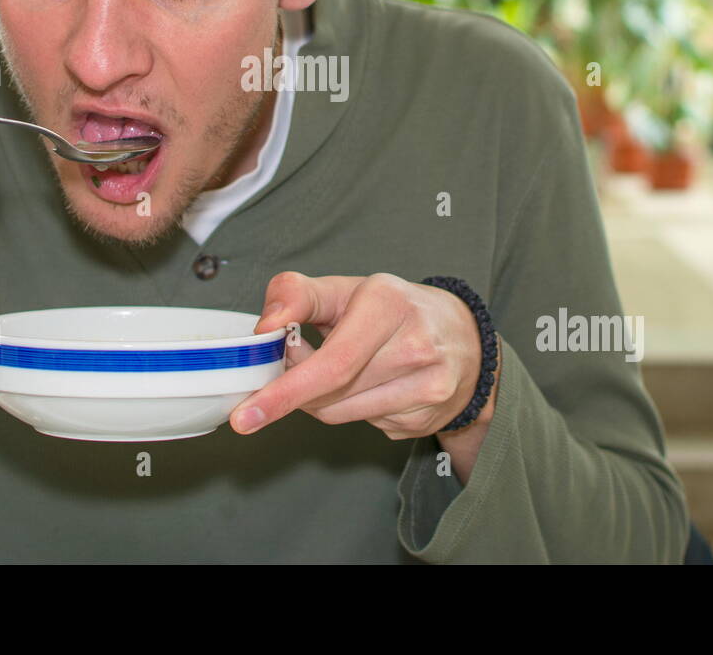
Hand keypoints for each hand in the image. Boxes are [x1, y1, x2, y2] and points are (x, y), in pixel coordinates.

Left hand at [229, 271, 483, 438]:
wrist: (465, 339)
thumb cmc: (395, 309)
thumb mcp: (346, 288)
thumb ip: (297, 295)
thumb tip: (265, 327)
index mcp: (389, 305)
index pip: (332, 362)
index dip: (285, 391)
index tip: (247, 412)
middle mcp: (416, 348)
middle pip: (330, 393)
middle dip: (295, 389)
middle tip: (287, 371)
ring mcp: (426, 389)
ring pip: (341, 414)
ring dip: (319, 398)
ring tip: (335, 368)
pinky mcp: (425, 420)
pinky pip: (363, 424)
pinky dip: (348, 407)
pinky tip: (364, 383)